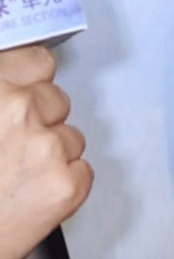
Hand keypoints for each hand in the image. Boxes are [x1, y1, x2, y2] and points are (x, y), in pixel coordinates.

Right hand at [0, 44, 92, 258]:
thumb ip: (0, 97)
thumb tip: (13, 89)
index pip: (38, 62)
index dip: (32, 84)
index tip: (26, 96)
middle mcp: (19, 109)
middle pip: (57, 100)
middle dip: (42, 122)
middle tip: (12, 150)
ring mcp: (46, 145)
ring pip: (71, 137)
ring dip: (52, 155)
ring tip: (16, 177)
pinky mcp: (66, 183)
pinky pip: (81, 171)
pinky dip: (63, 185)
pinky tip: (31, 196)